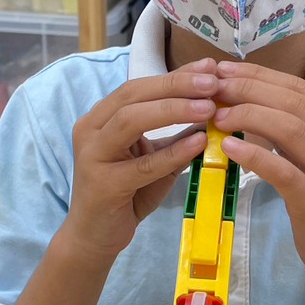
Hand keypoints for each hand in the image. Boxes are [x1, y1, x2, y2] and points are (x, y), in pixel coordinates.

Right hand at [63, 60, 217, 261]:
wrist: (95, 236)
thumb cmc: (127, 194)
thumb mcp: (153, 158)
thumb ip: (174, 135)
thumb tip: (212, 109)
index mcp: (101, 117)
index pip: (139, 86)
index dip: (175, 75)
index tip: (209, 68)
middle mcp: (91, 129)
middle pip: (133, 95)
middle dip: (176, 85)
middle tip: (213, 82)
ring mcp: (93, 156)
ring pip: (131, 120)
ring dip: (173, 110)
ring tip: (210, 107)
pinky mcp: (103, 184)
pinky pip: (142, 165)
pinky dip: (173, 152)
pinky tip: (198, 142)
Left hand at [212, 61, 304, 284]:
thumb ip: (296, 129)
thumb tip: (246, 97)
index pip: (300, 89)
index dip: (259, 76)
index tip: (224, 71)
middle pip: (294, 102)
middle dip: (249, 89)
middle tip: (214, 88)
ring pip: (290, 129)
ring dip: (248, 116)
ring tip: (216, 116)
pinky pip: (283, 170)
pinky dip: (253, 154)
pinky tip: (228, 148)